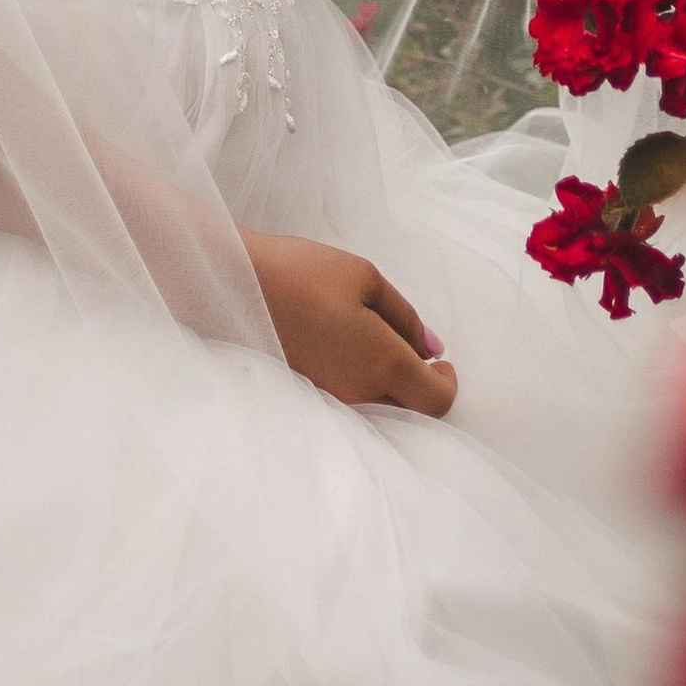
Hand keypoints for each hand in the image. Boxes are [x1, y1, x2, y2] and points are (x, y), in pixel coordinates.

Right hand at [245, 228, 456, 416]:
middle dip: (420, 382)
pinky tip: (346, 343)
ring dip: (391, 381)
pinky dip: (363, 379)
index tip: (438, 356)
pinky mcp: (312, 393)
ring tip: (373, 334)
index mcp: (382, 364)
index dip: (447, 381)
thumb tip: (432, 349)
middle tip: (408, 342)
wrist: (239, 286)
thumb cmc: (306, 275)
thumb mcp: (366, 279)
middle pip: (411, 410)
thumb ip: (405, 318)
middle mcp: (360, 393)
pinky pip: (353, 398)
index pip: (437, 401)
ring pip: (381, 405)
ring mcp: (334, 399)